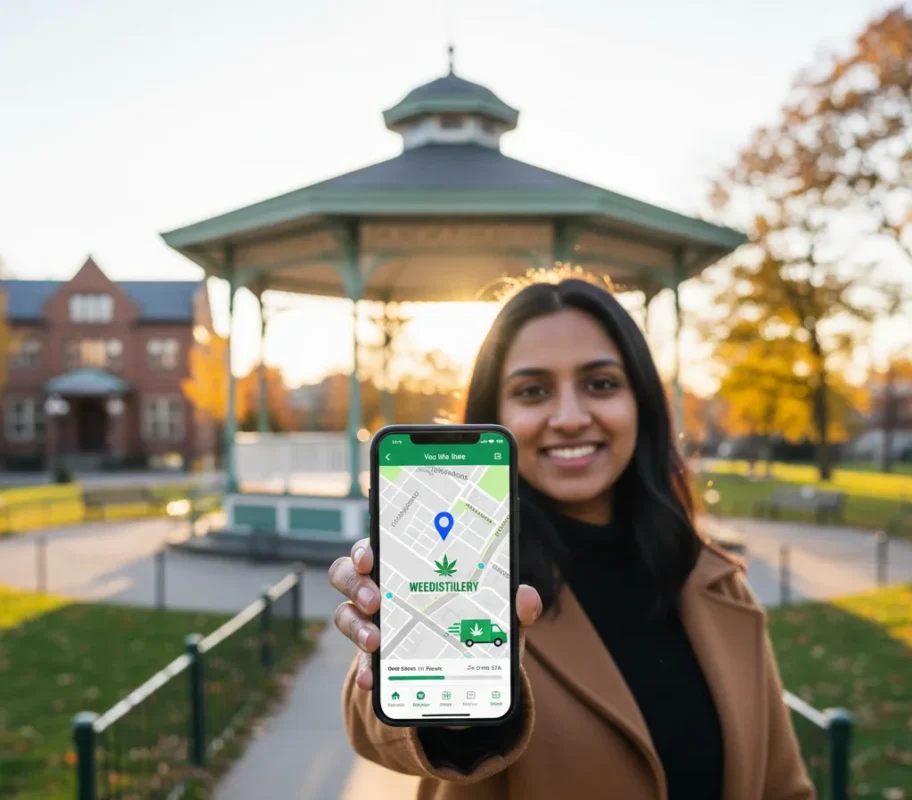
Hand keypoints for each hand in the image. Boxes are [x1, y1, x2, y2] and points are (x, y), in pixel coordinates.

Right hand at [330, 538, 542, 690]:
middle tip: (376, 600)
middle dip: (357, 584)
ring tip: (375, 641)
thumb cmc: (476, 623)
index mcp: (407, 564)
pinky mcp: (373, 655)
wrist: (467, 673)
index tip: (371, 556)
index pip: (377, 543)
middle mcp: (381, 587)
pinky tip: (371, 680)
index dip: (367, 546)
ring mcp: (372, 621)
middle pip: (348, 574)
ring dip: (356, 626)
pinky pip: (358, 660)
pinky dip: (363, 670)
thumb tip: (526, 599)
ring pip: (345, 613)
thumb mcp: (497, 614)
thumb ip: (512, 605)